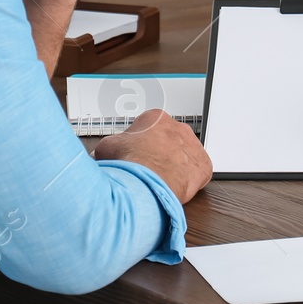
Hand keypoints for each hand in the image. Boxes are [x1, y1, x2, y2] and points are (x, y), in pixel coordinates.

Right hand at [93, 109, 212, 203]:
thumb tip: (99, 153)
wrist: (146, 181)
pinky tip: (175, 185)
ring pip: (184, 156)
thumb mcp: (106, 148)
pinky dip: (188, 179)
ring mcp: (193, 146)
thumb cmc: (130, 162)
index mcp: (156, 118)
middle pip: (168, 141)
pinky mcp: (203, 166)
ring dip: (174, 165)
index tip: (136, 154)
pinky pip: (196, 172)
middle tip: (148, 167)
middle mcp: (178, 128)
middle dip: (159, 153)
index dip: (140, 143)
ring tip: (160, 179)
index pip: (149, 128)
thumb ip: (108, 146)